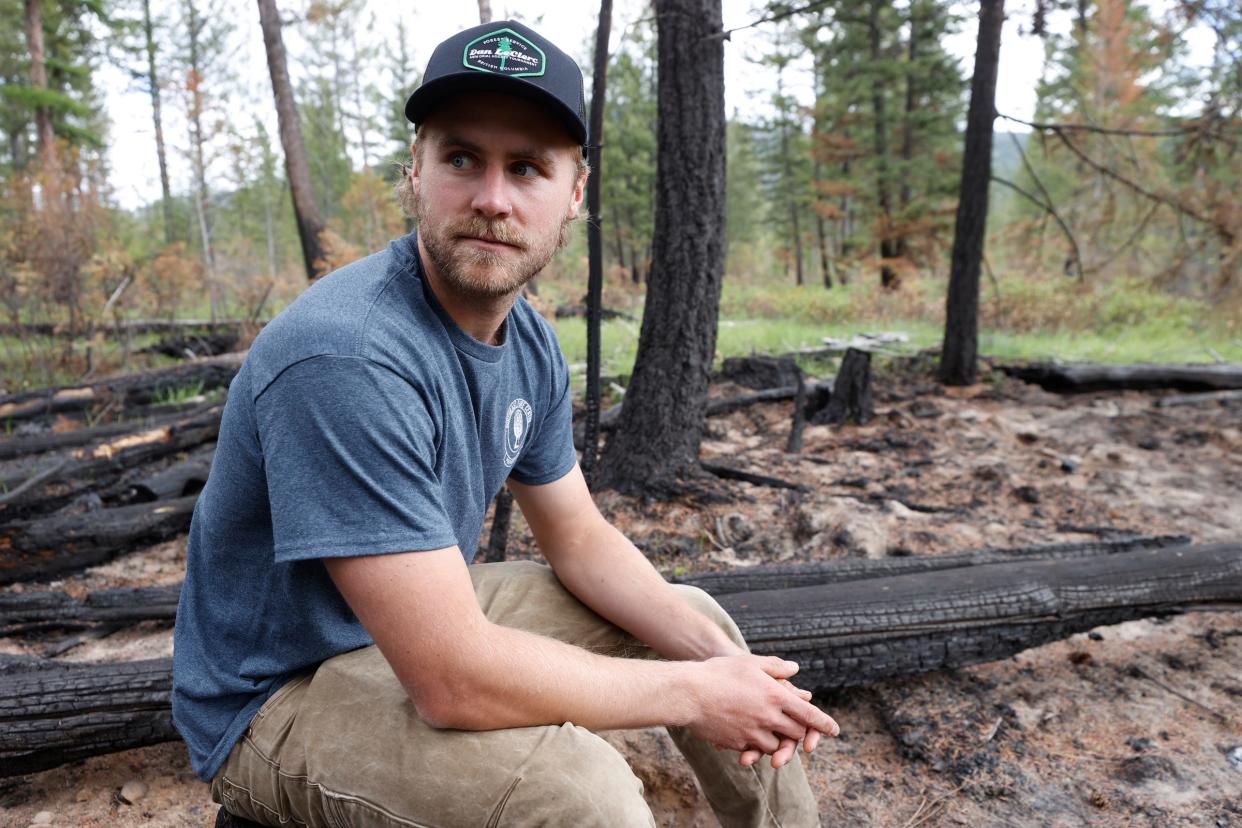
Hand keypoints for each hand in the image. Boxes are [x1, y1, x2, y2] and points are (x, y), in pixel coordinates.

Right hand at [688, 655, 837, 762]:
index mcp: (775, 696)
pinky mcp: (737, 742)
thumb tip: (795, 669)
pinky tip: (747, 736)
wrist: (689, 693)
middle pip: (795, 733)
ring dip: (776, 741)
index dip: (824, 724)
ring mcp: (753, 732)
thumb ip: (775, 667)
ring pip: (775, 745)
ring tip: (769, 732)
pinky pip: (752, 749)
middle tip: (799, 732)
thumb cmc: (719, 672)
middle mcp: (768, 717)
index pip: (808, 714)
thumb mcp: (750, 663)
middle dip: (798, 733)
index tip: (835, 730)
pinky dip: (754, 746)